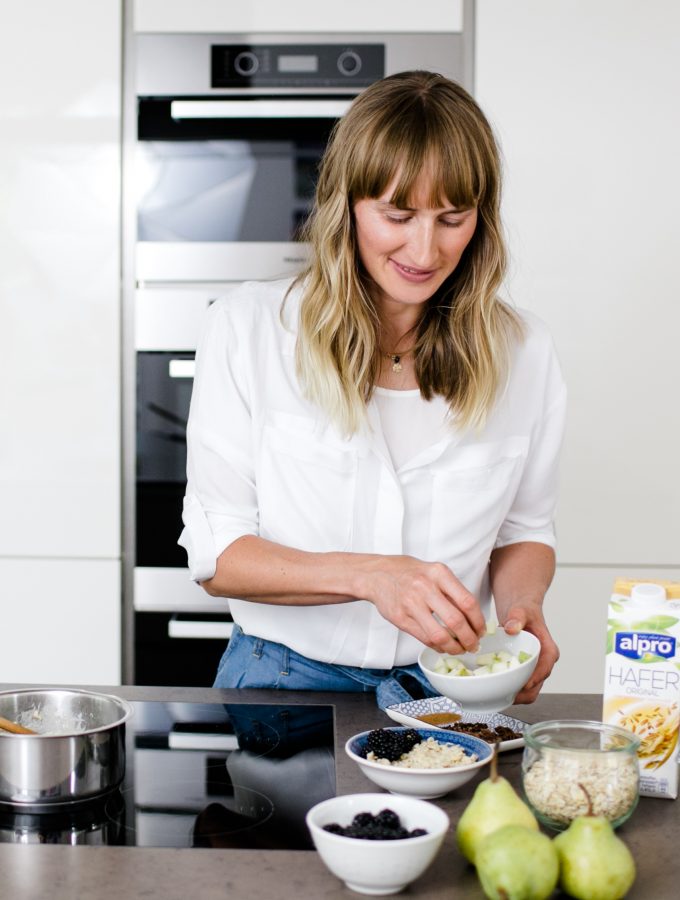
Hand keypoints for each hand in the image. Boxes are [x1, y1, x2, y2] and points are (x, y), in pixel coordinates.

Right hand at [360, 555, 485, 654]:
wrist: (377, 574)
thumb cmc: (410, 573)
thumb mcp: (434, 572)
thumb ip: (452, 591)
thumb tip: (474, 618)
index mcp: (439, 573)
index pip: (467, 602)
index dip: (478, 621)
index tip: (481, 631)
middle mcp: (425, 587)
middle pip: (456, 621)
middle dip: (470, 639)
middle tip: (474, 645)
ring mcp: (411, 604)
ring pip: (440, 635)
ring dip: (454, 648)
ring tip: (460, 649)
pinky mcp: (400, 618)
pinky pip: (425, 638)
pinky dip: (438, 646)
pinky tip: (443, 646)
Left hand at [501, 605, 558, 703]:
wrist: (519, 611)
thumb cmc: (524, 611)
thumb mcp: (522, 610)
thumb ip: (517, 617)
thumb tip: (511, 628)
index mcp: (548, 650)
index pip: (545, 669)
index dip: (534, 679)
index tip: (523, 685)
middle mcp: (542, 663)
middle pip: (535, 687)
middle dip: (521, 694)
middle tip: (503, 692)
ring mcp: (532, 670)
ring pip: (526, 692)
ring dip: (512, 694)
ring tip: (495, 692)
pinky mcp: (522, 672)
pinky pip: (516, 687)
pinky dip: (506, 689)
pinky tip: (493, 686)